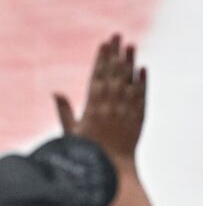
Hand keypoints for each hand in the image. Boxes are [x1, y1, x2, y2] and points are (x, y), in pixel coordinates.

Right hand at [55, 34, 146, 167]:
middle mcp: (110, 106)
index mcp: (92, 107)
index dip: (101, 59)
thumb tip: (56, 92)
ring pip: (129, 82)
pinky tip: (143, 68)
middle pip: (114, 75)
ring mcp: (126, 111)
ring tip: (132, 45)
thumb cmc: (88, 153)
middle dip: (115, 54)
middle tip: (118, 35)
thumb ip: (65, 111)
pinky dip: (143, 82)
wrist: (113, 170)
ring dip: (130, 63)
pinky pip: (142, 97)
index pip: (97, 77)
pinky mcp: (139, 118)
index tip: (103, 44)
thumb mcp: (71, 132)